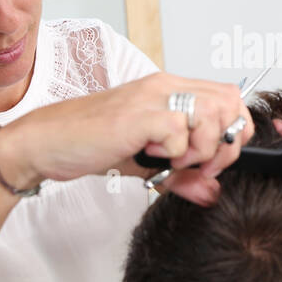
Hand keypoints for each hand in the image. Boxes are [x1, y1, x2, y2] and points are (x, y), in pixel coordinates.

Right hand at [4, 72, 254, 205]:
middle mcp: (165, 87)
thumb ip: (184, 176)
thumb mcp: (148, 163)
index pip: (229, 97)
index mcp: (170, 90)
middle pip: (229, 103)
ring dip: (200, 149)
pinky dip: (174, 154)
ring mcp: (152, 98)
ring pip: (211, 115)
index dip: (234, 131)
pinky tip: (149, 155)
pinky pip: (180, 132)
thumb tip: (213, 194)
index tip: (214, 160)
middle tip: (199, 166)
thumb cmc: (92, 144)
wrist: (47, 142)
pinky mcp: (139, 115)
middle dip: (224, 144)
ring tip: (172, 160)